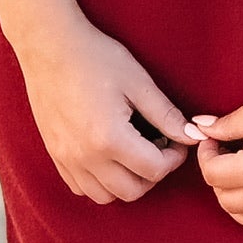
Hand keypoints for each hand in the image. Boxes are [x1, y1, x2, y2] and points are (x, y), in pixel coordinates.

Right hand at [15, 16, 202, 205]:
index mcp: (109, 138)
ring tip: (134, 151)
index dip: (174, 157)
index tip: (177, 139)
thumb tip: (193, 136)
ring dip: (127, 182)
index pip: (154, 170)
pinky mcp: (55, 156)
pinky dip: (100, 181)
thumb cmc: (95, 58)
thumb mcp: (138, 82)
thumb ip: (166, 115)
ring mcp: (67, 159)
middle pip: (132, 190)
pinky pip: (82, 188)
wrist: (48, 47)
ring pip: (106, 196)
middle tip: (159, 145)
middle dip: (154, 173)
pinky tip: (109, 155)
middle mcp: (86, 157)